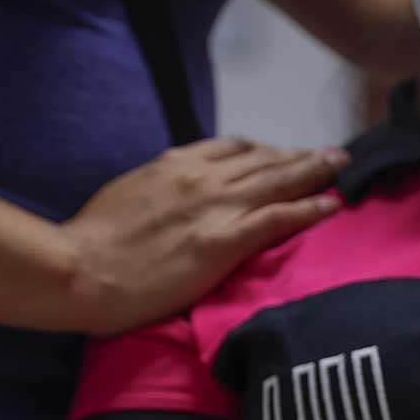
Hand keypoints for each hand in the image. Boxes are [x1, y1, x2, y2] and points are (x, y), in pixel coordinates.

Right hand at [63, 137, 346, 334]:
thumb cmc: (92, 246)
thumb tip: (170, 199)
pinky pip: (278, 218)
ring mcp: (215, 208)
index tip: (280, 154)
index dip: (263, 151)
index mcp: (174, 165)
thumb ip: (157, 192)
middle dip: (299, 155)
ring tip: (339, 168)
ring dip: (314, 172)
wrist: (79, 270)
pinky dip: (310, 209)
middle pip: (263, 159)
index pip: (231, 149)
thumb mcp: (126, 198)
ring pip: (278, 180)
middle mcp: (200, 178)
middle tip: (329, 153)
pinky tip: (332, 206)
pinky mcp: (223, 241)